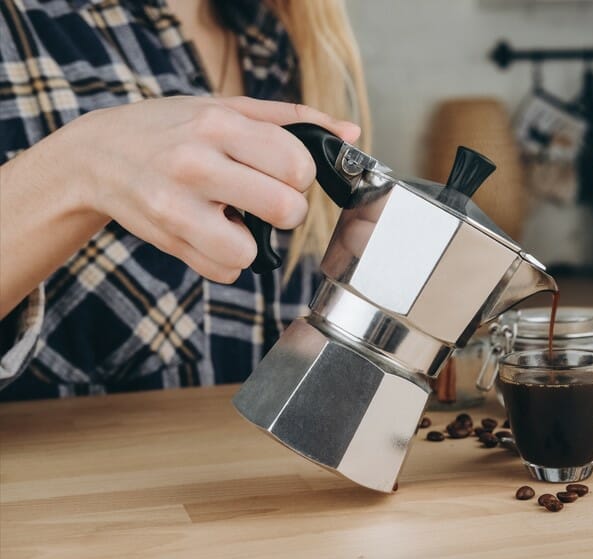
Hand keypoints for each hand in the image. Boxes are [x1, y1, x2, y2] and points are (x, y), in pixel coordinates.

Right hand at [65, 96, 359, 282]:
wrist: (95, 156)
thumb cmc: (170, 128)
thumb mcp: (227, 108)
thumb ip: (293, 120)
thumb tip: (351, 133)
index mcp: (218, 124)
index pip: (297, 164)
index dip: (300, 174)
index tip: (284, 172)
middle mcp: (196, 164)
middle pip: (286, 210)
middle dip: (287, 211)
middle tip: (266, 200)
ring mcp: (177, 207)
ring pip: (252, 251)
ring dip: (254, 242)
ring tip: (236, 219)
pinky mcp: (167, 242)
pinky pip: (225, 271)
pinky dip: (226, 259)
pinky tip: (210, 233)